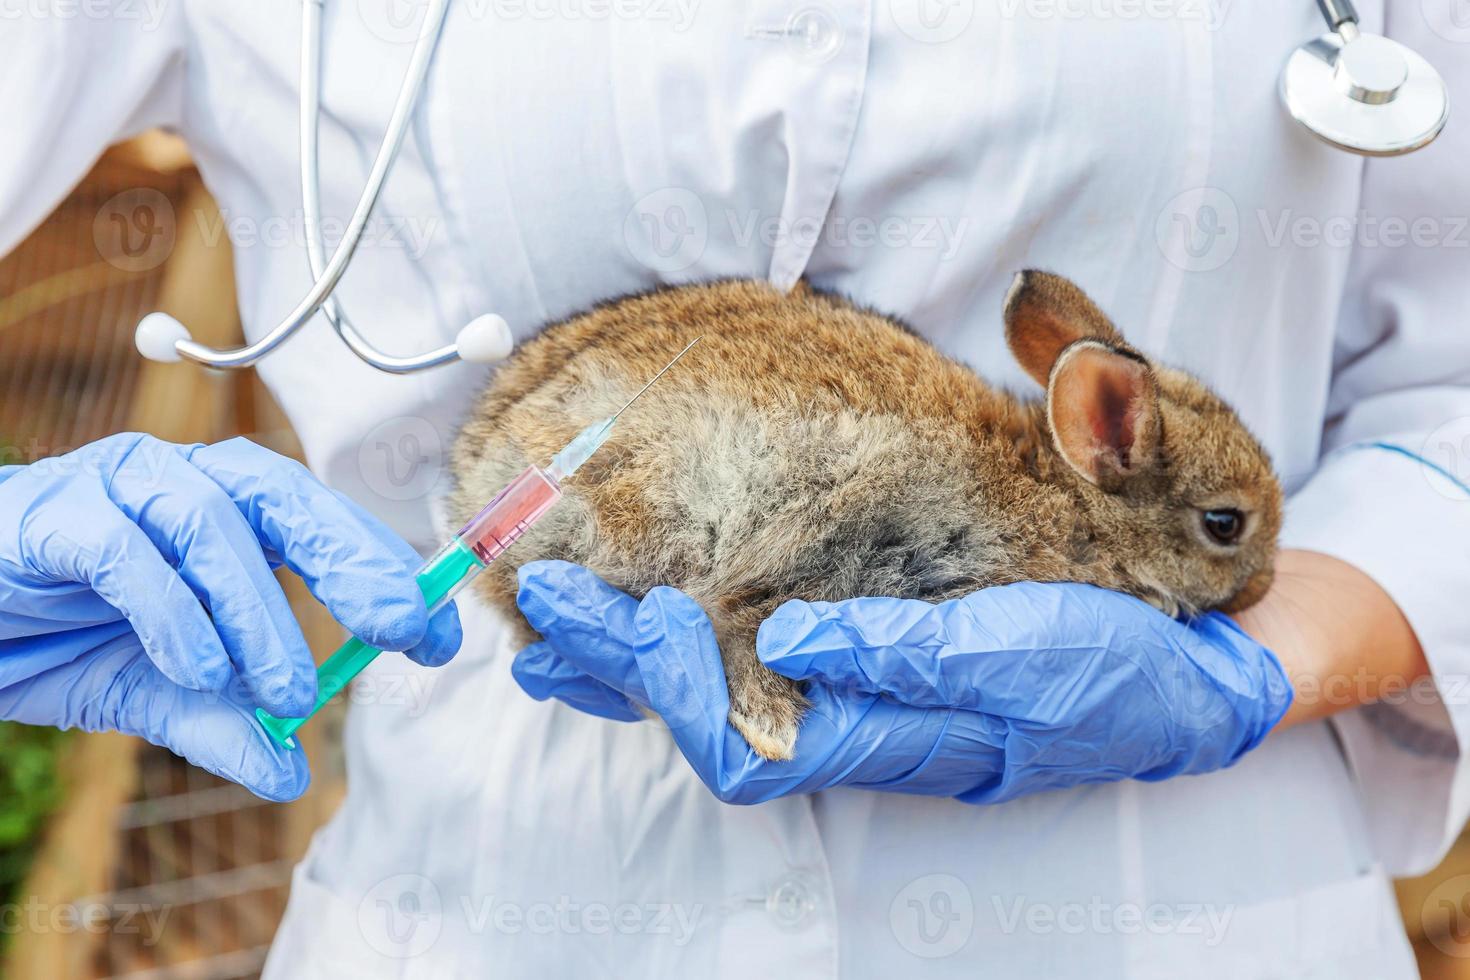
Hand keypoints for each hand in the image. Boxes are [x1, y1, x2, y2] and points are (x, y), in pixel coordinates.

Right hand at [0, 434, 461, 800]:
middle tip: (402, 627)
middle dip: (352, 562)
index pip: (323, 524)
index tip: (438, 633)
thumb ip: (221, 723)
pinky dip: (172, 611)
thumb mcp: (154, 690)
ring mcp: (120, 484)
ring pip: (212, 524)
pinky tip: (199, 670)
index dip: (385, 569)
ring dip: (259, 613)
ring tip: (289, 694)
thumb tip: (291, 775)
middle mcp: (184, 480)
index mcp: (226, 508)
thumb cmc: (59, 630)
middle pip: (287, 497)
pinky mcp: (58, 513)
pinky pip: (126, 551)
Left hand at [512, 561, 1290, 804]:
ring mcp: (855, 701)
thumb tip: (785, 641)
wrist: (1180, 673)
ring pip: (716, 696)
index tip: (631, 611)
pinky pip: (751, 665)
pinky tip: (646, 613)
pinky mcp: (865, 664)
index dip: (675, 687)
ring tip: (556, 615)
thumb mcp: (1020, 657)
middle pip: (705, 718)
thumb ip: (904, 654)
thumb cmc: (1109, 668)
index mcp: (884, 741)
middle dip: (617, 661)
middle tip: (542, 597)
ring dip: (631, 656)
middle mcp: (852, 731)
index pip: (741, 743)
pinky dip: (685, 642)